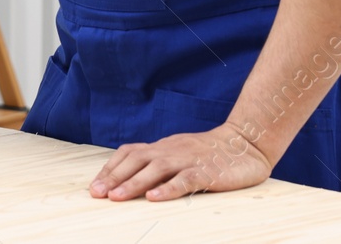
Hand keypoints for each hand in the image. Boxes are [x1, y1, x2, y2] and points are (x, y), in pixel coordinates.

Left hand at [90, 123, 271, 201]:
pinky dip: (168, 188)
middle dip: (114, 177)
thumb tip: (130, 176)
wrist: (246, 143)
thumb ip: (158, 162)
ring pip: (156, 169)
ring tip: (117, 197)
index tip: (94, 186)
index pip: (129, 153)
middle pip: (136, 160)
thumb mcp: (178, 153)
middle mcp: (171, 150)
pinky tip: (154, 198)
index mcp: (162, 147)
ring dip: (133, 183)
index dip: (110, 169)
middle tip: (96, 193)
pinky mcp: (207, 171)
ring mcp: (188, 159)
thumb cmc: (209, 152)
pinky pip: (185, 179)